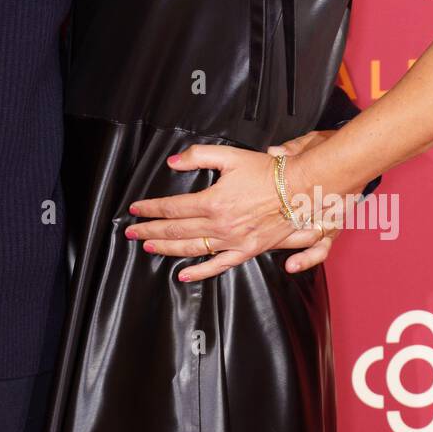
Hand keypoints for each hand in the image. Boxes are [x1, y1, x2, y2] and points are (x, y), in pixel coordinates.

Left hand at [126, 136, 340, 282]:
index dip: (151, 208)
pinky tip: (182, 274)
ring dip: (167, 248)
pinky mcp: (246, 251)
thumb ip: (199, 156)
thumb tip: (173, 163)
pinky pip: (218, 265)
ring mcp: (233, 241)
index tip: (136, 209)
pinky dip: (199, 272)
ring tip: (148, 247)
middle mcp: (220, 225)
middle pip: (177, 229)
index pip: (172, 207)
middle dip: (151, 230)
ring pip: (192, 248)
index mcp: (213, 201)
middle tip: (132, 232)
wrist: (300, 190)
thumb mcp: (231, 157)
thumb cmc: (267, 172)